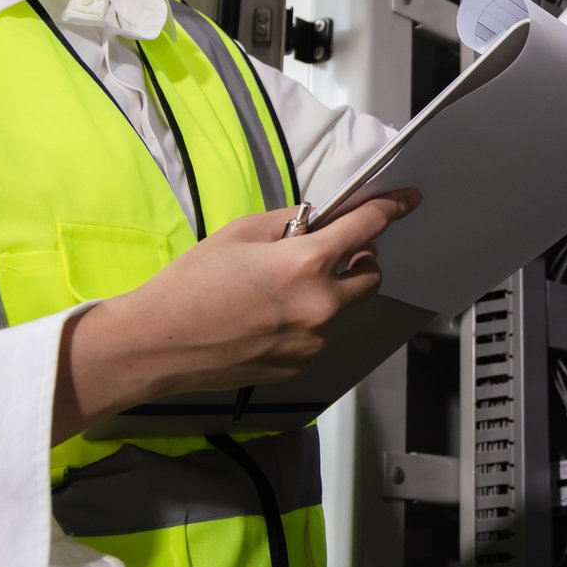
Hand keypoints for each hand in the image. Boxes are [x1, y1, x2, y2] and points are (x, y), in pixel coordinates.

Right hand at [51, 191, 419, 440]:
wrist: (158, 343)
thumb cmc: (191, 284)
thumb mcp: (239, 233)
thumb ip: (287, 223)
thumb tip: (315, 221)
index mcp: (307, 263)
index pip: (368, 228)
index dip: (392, 209)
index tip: (409, 200)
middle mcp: (320, 305)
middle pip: (371, 277)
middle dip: (360, 260)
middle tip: (331, 252)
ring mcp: (312, 341)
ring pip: (340, 309)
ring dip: (326, 294)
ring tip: (275, 293)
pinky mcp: (299, 365)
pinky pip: (317, 336)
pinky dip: (304, 323)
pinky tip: (264, 320)